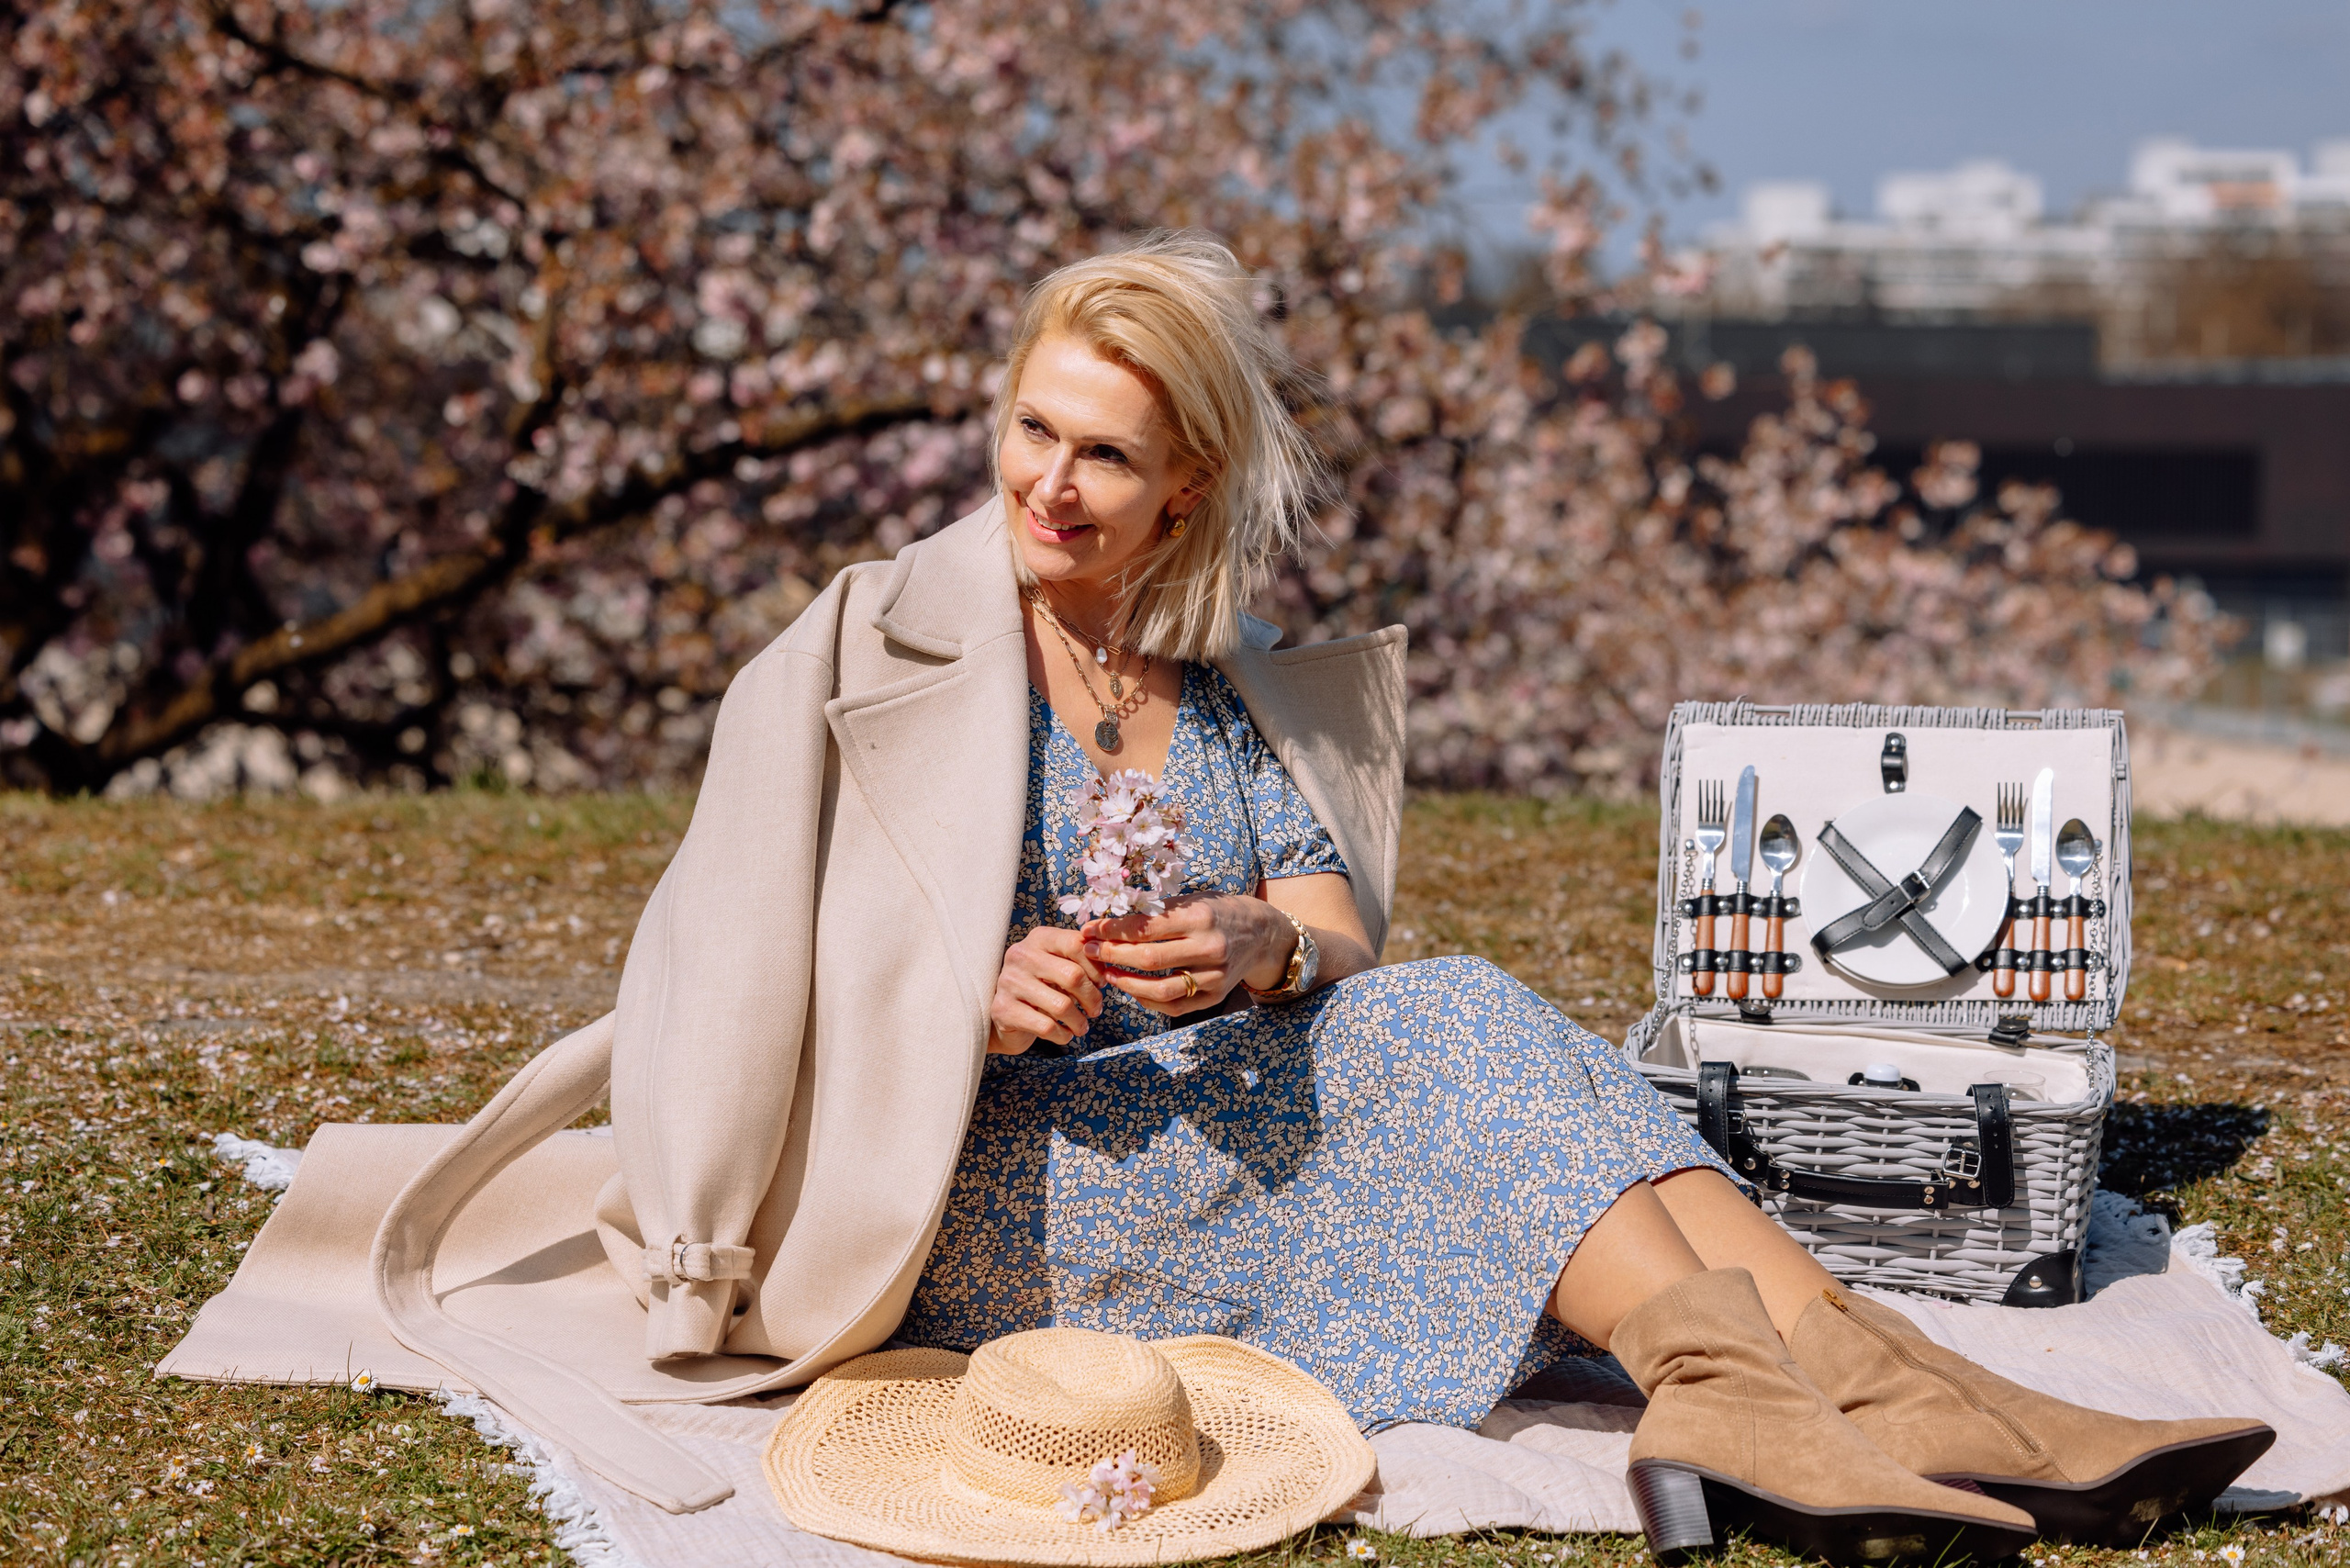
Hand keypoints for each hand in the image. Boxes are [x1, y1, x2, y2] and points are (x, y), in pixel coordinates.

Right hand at [988, 925, 1106, 1054]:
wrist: (1005, 1012)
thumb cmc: (1040, 986)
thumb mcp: (1058, 966)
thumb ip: (1080, 962)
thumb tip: (1108, 973)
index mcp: (1039, 939)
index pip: (1076, 944)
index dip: (1096, 967)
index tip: (1101, 983)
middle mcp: (1021, 955)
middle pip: (1072, 976)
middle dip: (1092, 998)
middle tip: (1096, 1009)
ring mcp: (1009, 982)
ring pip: (1061, 1005)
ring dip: (1079, 1021)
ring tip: (1082, 1026)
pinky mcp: (1003, 1009)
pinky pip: (1046, 1027)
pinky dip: (1063, 1035)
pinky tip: (1065, 1034)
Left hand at [1082, 893, 1295, 1017]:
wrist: (1261, 934)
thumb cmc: (1218, 912)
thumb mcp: (1192, 901)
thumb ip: (1156, 913)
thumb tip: (1108, 923)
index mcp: (1199, 917)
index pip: (1145, 927)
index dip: (1112, 931)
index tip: (1089, 930)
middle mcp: (1209, 948)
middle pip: (1148, 959)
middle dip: (1113, 955)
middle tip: (1091, 951)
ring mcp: (1214, 976)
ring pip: (1159, 989)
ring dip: (1126, 983)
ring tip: (1107, 973)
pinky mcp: (1215, 996)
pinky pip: (1174, 1006)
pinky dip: (1147, 1000)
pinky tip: (1132, 988)